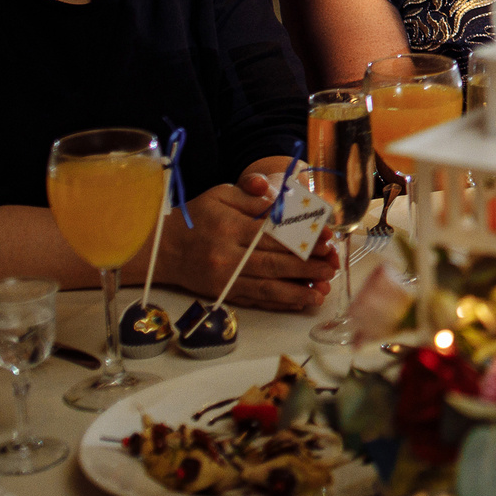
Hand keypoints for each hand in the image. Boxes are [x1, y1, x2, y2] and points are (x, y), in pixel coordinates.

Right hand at [157, 171, 338, 311]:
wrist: (162, 249)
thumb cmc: (197, 217)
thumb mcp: (220, 194)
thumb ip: (251, 193)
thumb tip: (277, 197)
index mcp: (230, 228)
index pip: (274, 235)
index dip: (303, 239)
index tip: (326, 241)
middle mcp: (228, 256)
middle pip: (274, 263)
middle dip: (307, 267)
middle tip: (332, 267)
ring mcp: (225, 279)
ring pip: (267, 287)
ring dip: (297, 291)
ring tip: (321, 292)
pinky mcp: (223, 294)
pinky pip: (255, 300)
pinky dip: (278, 302)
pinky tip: (298, 302)